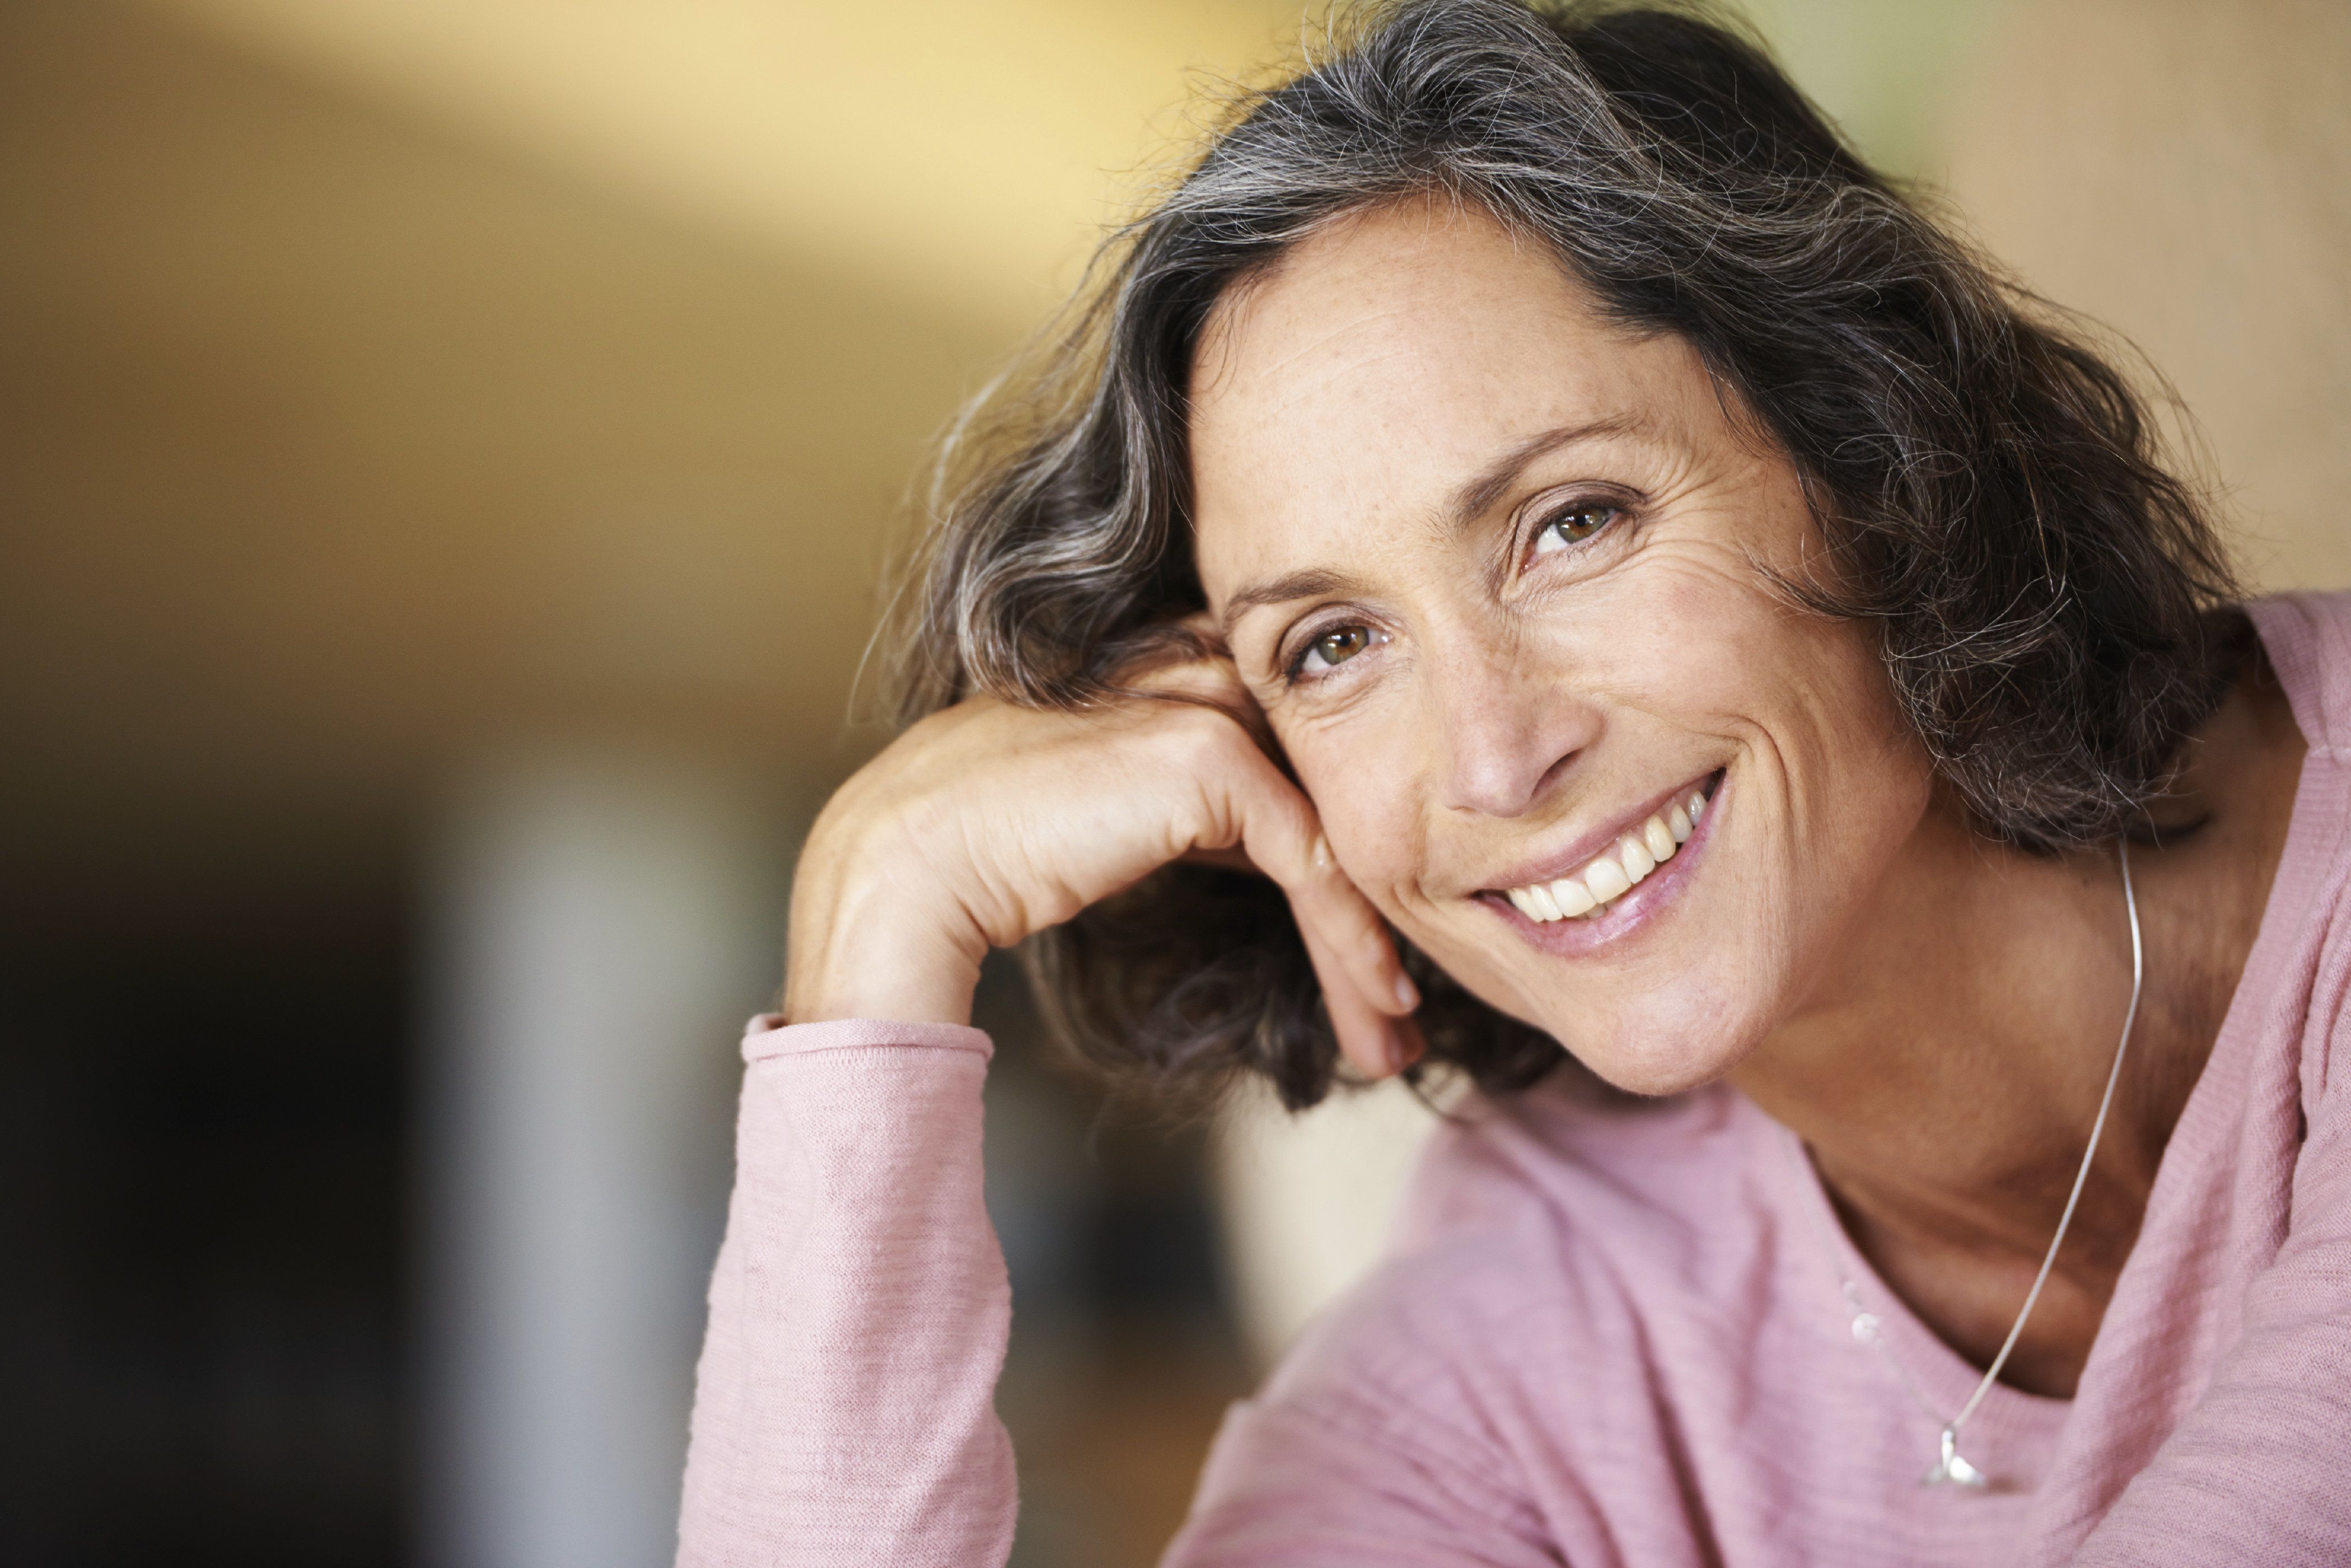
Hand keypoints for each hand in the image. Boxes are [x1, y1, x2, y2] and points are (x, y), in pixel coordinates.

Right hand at [783, 655, 1422, 1077]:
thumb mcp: (1112, 821)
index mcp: (1159, 665)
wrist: (907, 863)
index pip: (1283, 750)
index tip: (1367, 950)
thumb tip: (1277, 857)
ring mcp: (1200, 701)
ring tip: (1395, 1031)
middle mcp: (1189, 666)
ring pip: (1328, 827)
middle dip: (1370, 900)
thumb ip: (1190, 811)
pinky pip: (1312, 856)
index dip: (1335, 847)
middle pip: (1321, 787)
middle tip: (1403, 1003)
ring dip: (1369, 940)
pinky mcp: (1208, 754)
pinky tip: (1371, 1001)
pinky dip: (1347, 936)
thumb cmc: (982, 853)